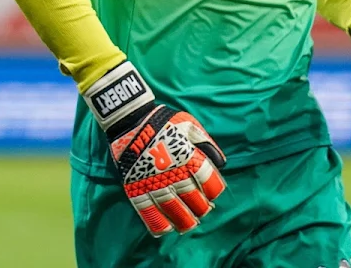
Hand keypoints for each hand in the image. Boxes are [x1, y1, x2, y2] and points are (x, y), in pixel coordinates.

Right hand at [84, 61, 226, 236]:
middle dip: (200, 207)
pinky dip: (157, 222)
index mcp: (187, 155)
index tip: (213, 194)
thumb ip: (206, 142)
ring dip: (183, 220)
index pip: (207, 179)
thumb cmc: (162, 121)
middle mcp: (172, 171)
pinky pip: (147, 210)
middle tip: (203, 211)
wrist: (129, 119)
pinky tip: (166, 229)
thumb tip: (221, 163)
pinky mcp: (135, 186)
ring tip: (188, 226)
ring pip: (172, 207)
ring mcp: (153, 180)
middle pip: (192, 197)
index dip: (213, 189)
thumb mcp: (189, 124)